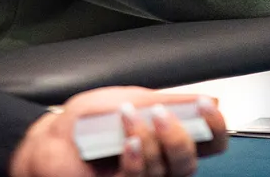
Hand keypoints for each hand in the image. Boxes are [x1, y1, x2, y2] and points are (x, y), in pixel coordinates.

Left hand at [8, 87, 228, 176]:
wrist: (54, 138)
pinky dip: (135, 158)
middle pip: (189, 162)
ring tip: (129, 116)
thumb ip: (161, 101)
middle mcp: (160, 165)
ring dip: (149, 140)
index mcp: (168, 141)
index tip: (207, 107)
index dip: (215, 128)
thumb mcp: (127, 99)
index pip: (208, 143)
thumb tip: (201, 99)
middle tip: (161, 114)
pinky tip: (127, 142)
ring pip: (164, 171)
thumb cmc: (89, 122)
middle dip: (178, 136)